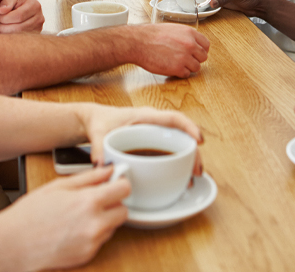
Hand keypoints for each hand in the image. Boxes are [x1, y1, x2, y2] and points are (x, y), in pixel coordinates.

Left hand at [0, 0, 44, 33]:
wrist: (27, 5)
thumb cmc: (17, 1)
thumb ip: (5, 3)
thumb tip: (0, 11)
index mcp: (35, 6)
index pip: (18, 17)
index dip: (4, 18)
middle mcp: (39, 17)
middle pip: (18, 28)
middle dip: (4, 26)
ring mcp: (39, 27)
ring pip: (18, 35)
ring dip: (6, 31)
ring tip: (4, 24)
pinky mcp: (36, 34)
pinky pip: (20, 39)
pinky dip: (11, 35)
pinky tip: (10, 28)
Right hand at [0, 166, 129, 270]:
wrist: (10, 245)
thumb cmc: (30, 214)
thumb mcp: (60, 186)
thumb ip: (90, 177)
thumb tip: (111, 170)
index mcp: (89, 202)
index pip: (125, 189)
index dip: (119, 184)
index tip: (113, 184)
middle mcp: (94, 224)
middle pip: (123, 210)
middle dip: (113, 203)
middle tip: (96, 201)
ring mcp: (91, 243)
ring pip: (113, 226)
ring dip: (105, 219)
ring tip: (81, 216)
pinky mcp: (87, 256)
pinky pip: (102, 240)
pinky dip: (94, 234)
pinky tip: (76, 230)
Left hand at [76, 102, 203, 168]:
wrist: (95, 120)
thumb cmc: (100, 121)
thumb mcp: (98, 132)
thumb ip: (98, 146)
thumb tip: (102, 165)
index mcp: (146, 116)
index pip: (173, 118)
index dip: (189, 127)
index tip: (199, 141)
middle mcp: (155, 123)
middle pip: (182, 134)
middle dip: (193, 152)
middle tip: (198, 171)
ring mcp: (155, 132)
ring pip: (179, 142)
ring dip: (188, 158)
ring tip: (192, 178)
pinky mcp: (152, 141)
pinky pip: (170, 148)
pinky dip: (178, 161)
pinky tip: (180, 176)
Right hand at [125, 24, 208, 77]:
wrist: (139, 42)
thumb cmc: (152, 35)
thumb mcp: (174, 29)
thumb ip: (186, 36)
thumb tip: (193, 43)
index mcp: (190, 33)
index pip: (206, 45)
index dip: (201, 50)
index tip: (196, 53)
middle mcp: (190, 45)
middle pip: (203, 57)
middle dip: (195, 59)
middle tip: (186, 60)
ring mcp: (185, 57)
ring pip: (196, 67)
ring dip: (188, 67)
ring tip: (178, 64)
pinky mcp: (177, 68)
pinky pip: (186, 74)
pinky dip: (180, 73)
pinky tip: (173, 68)